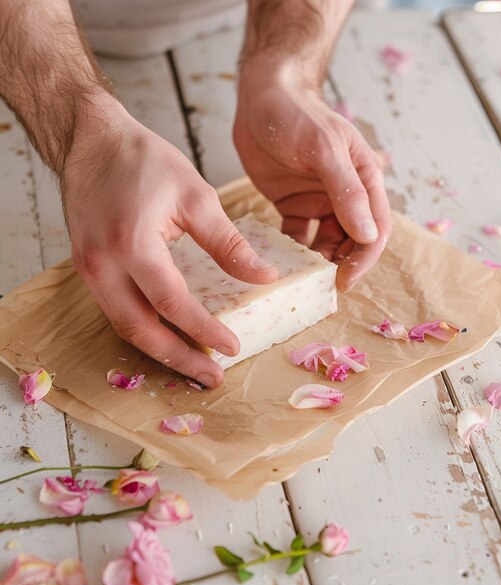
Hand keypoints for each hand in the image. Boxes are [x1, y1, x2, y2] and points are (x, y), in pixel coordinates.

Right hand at [62, 95, 277, 386]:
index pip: (172, 303)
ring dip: (160, 351)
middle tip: (212, 376)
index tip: (232, 347)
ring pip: (124, 328)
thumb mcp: (195, 195)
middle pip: (140, 330)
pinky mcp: (86, 268)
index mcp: (131, 243)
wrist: (91, 141)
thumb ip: (228, 243)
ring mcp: (88, 269)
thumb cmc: (143, 160)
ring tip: (194, 365)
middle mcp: (103, 264)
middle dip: (179, 359)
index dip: (204, 330)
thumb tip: (263, 276)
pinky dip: (143, 330)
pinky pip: (116, 311)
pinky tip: (168, 337)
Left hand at [234, 70, 390, 291]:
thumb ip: (347, 192)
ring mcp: (318, 202)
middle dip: (340, 266)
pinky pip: (298, 237)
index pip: (375, 230)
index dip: (363, 260)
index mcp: (364, 181)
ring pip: (326, 244)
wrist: (262, 97)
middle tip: (318, 287)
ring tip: (298, 277)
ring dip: (316, 262)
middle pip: (351, 243)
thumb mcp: (325, 150)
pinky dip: (292, 251)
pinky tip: (279, 260)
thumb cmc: (298, 115)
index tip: (343, 281)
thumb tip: (368, 235)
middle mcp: (346, 196)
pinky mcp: (293, 206)